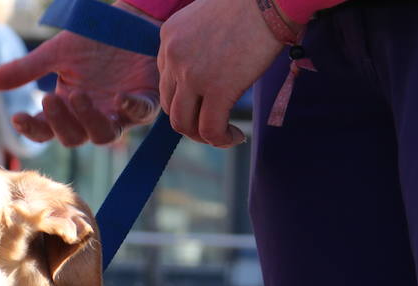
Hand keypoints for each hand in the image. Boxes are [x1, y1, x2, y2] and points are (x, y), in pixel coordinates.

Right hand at [0, 4, 160, 147]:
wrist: (127, 20)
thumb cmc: (92, 39)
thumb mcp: (54, 53)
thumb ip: (24, 70)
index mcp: (69, 109)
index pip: (46, 131)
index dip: (32, 129)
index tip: (17, 116)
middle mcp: (93, 117)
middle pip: (74, 138)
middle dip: (61, 122)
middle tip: (50, 99)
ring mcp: (120, 113)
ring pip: (105, 135)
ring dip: (89, 119)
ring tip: (78, 94)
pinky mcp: (147, 100)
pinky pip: (142, 113)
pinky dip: (132, 108)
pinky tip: (121, 97)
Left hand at [159, 0, 287, 146]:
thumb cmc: (251, 3)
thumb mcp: (210, 18)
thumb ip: (200, 42)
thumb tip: (212, 68)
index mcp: (169, 36)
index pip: (166, 81)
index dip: (185, 99)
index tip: (207, 104)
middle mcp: (173, 55)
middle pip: (170, 105)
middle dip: (191, 121)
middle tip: (215, 124)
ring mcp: (192, 74)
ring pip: (183, 123)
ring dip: (202, 135)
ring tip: (224, 135)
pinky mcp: (217, 88)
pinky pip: (210, 129)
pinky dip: (222, 139)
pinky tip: (237, 136)